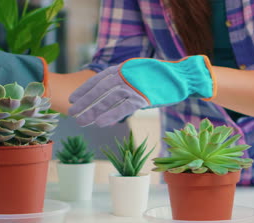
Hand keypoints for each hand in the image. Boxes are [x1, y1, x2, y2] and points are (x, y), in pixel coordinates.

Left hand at [68, 55, 215, 126]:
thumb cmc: (160, 77)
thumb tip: (112, 93)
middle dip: (85, 102)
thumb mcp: (138, 73)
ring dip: (93, 111)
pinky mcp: (143, 97)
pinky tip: (100, 123)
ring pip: (108, 100)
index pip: (98, 79)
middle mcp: (125, 74)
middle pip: (100, 90)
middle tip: (72, 113)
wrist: (182, 77)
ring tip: (81, 121)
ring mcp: (134, 85)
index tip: (72, 100)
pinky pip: (123, 108)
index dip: (84, 90)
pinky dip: (111, 115)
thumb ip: (124, 81)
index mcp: (122, 68)